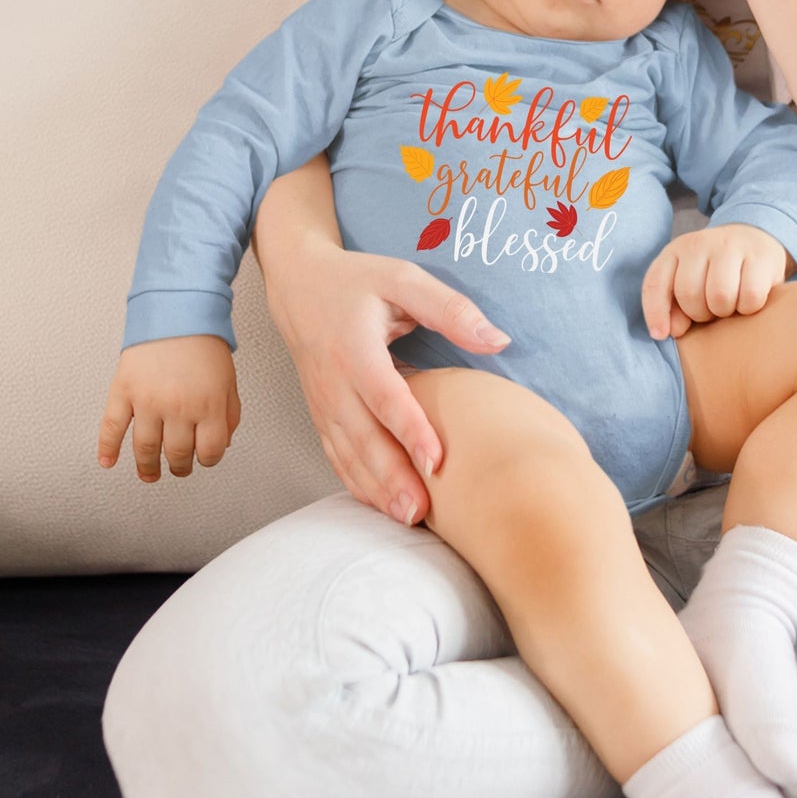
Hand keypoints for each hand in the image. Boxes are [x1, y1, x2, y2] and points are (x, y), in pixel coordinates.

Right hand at [97, 335, 240, 481]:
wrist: (177, 311)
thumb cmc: (204, 344)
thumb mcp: (228, 381)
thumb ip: (229, 415)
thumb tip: (222, 443)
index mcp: (208, 405)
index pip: (209, 451)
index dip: (208, 459)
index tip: (203, 459)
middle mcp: (178, 407)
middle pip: (176, 454)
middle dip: (179, 467)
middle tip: (178, 469)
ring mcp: (148, 401)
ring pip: (145, 448)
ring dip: (147, 467)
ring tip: (150, 473)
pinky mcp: (124, 391)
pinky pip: (111, 427)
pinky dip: (107, 448)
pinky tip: (108, 461)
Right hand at [262, 239, 510, 525]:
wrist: (298, 283)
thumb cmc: (358, 281)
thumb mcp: (404, 279)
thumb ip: (450, 309)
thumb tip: (499, 339)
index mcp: (354, 348)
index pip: (384, 396)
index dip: (410, 430)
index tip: (437, 461)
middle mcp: (333, 381)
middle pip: (362, 437)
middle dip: (392, 477)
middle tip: (422, 512)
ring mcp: (322, 402)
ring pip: (347, 454)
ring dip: (375, 488)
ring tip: (407, 518)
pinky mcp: (321, 413)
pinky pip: (336, 455)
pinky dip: (356, 482)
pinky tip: (381, 504)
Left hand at [641, 224, 790, 339]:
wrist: (753, 237)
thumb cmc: (714, 270)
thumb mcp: (688, 281)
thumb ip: (674, 306)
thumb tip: (673, 330)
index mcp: (675, 250)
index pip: (655, 283)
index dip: (655, 313)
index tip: (661, 334)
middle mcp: (700, 243)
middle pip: (689, 293)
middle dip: (699, 313)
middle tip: (711, 311)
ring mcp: (731, 246)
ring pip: (720, 295)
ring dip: (724, 311)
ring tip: (729, 305)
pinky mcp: (760, 256)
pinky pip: (750, 296)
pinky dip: (749, 307)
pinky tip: (749, 300)